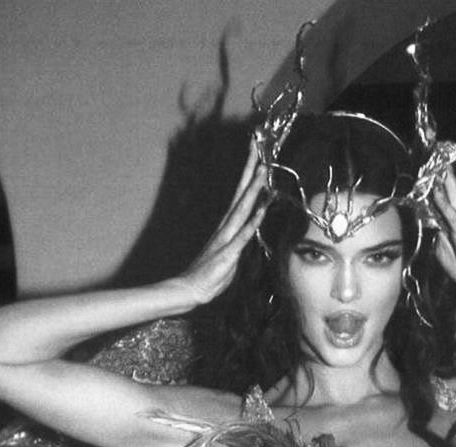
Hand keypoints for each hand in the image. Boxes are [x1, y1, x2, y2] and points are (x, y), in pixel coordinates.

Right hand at [176, 140, 267, 305]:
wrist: (191, 290)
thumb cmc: (210, 275)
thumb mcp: (231, 256)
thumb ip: (241, 242)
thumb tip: (249, 232)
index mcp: (228, 226)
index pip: (241, 196)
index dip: (249, 175)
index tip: (257, 155)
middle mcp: (227, 227)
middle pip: (241, 193)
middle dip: (251, 170)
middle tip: (258, 147)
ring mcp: (226, 238)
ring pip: (243, 209)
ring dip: (254, 190)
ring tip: (264, 170)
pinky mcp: (227, 253)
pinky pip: (242, 235)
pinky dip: (252, 222)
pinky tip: (261, 209)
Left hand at [431, 170, 455, 294]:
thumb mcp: (445, 249)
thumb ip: (438, 235)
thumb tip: (431, 226)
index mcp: (453, 223)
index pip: (445, 199)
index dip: (439, 185)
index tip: (431, 170)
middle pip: (451, 192)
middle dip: (444, 176)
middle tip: (438, 158)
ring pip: (451, 199)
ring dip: (445, 183)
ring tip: (439, 167)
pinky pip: (451, 216)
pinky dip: (444, 204)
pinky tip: (438, 193)